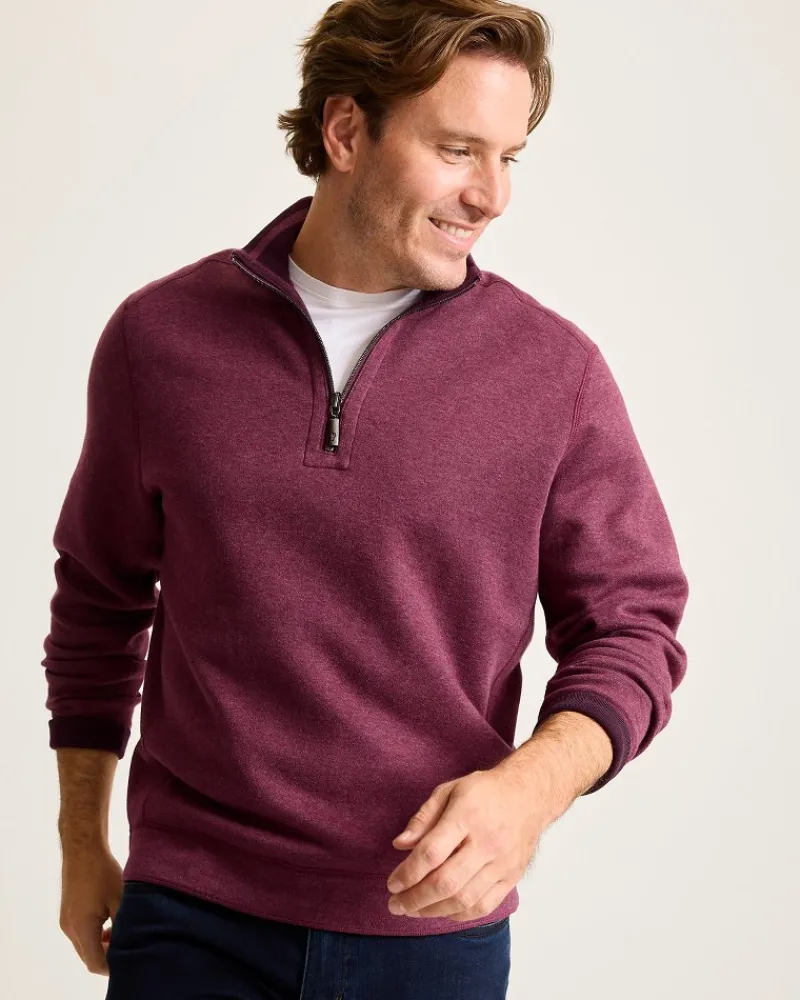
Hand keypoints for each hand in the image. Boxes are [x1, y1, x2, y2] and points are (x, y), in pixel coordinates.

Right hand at [59, 842, 123, 975]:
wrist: (82, 850)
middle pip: (89, 957)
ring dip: (103, 946)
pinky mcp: (67, 915)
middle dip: (109, 956)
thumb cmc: (103, 872)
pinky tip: (111, 923)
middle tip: (131, 946)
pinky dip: (95, 936)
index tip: (131, 958)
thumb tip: (135, 941)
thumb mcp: (120, 898)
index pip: (95, 962)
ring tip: (123, 933)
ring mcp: (66, 922)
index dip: (113, 966)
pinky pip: (81, 935)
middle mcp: (70, 929)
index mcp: (82, 927)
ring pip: (85, 946)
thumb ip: (125, 923)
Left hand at [385, 767, 548, 921]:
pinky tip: (441, 911)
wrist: (530, 795)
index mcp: (467, 815)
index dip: (407, 873)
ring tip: (413, 910)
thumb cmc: (485, 792)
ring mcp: (502, 863)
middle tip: (395, 904)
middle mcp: (487, 842)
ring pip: (464, 900)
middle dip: (415, 899)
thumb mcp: (449, 790)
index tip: (392, 883)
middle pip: (446, 882)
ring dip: (433, 911)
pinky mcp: (512, 877)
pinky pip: (484, 907)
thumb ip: (423, 818)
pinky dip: (458, 914)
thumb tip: (399, 844)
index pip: (432, 853)